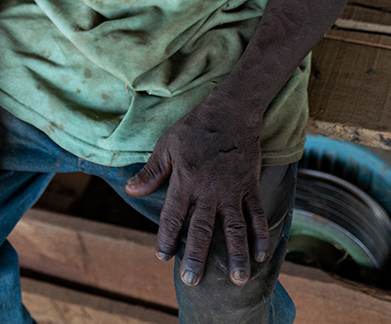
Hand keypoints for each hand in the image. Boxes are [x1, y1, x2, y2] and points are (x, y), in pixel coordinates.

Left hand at [124, 98, 268, 286]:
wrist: (231, 111)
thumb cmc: (194, 128)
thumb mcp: (166, 145)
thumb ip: (152, 172)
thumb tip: (130, 190)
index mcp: (185, 180)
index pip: (173, 215)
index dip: (167, 238)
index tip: (163, 256)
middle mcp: (209, 189)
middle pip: (202, 229)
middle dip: (196, 256)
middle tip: (191, 280)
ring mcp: (232, 190)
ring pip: (234, 228)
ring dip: (235, 254)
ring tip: (237, 279)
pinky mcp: (250, 186)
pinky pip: (257, 214)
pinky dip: (260, 235)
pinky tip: (259, 255)